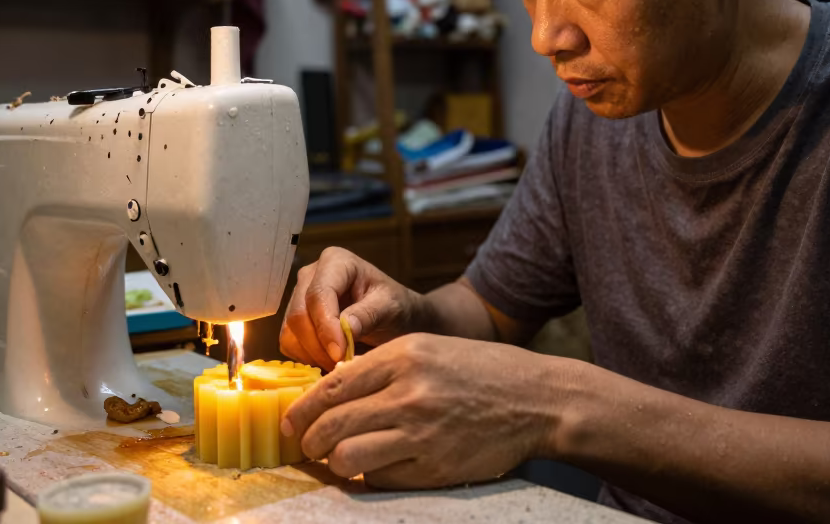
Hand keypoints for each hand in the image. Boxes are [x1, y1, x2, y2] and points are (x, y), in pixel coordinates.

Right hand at [280, 247, 426, 370]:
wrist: (393, 317)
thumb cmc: (395, 306)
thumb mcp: (390, 307)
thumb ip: (368, 314)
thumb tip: (344, 330)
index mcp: (335, 262)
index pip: (318, 294)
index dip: (325, 326)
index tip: (340, 353)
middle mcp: (310, 276)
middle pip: (298, 314)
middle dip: (318, 345)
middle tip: (342, 364)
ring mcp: (299, 297)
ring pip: (290, 332)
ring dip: (312, 354)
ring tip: (340, 363)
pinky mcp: (295, 320)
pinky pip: (289, 343)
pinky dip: (307, 357)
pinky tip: (330, 359)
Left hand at [281, 332, 562, 487]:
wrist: (537, 400)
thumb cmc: (482, 371)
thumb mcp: (429, 350)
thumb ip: (383, 367)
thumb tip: (333, 392)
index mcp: (404, 356)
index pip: (332, 386)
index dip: (303, 409)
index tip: (293, 421)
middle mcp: (409, 392)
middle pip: (331, 425)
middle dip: (309, 441)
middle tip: (308, 446)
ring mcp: (421, 432)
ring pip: (347, 457)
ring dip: (336, 463)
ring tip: (340, 460)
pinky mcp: (434, 466)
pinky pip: (380, 478)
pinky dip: (371, 475)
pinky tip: (379, 466)